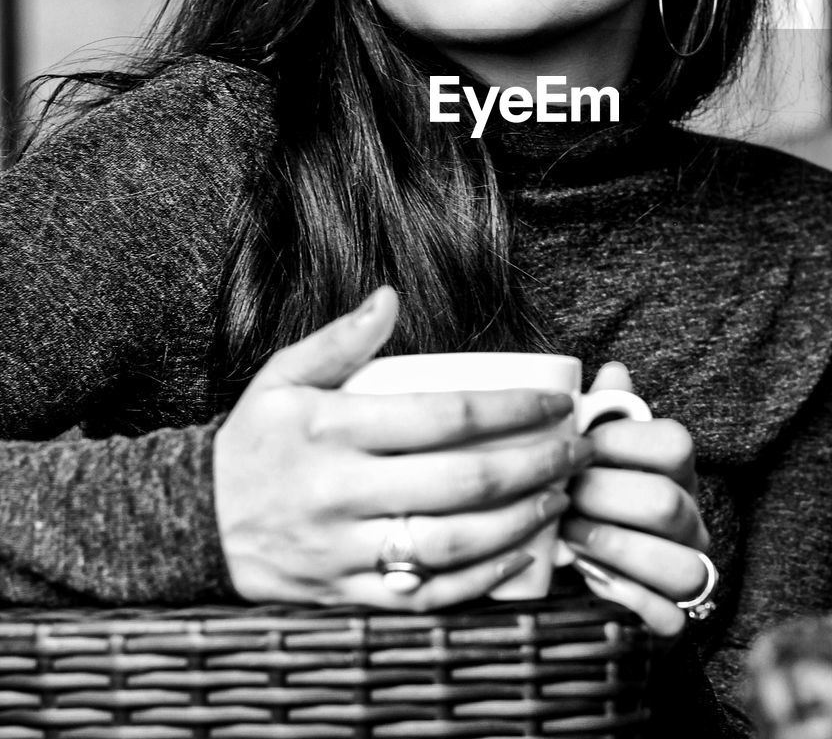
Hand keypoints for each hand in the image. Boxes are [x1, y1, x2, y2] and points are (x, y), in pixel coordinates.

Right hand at [214, 287, 592, 608]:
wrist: (195, 522)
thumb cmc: (256, 442)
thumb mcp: (282, 377)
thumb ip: (339, 339)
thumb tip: (390, 296)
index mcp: (331, 429)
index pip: (444, 417)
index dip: (512, 410)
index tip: (555, 404)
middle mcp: (340, 492)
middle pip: (461, 482)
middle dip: (536, 465)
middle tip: (576, 452)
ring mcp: (343, 551)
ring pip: (452, 544)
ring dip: (520, 523)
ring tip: (559, 499)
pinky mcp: (345, 595)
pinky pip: (424, 595)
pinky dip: (480, 581)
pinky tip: (519, 557)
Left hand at [561, 361, 711, 636]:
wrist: (585, 552)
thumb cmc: (592, 483)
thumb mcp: (595, 444)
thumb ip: (603, 408)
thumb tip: (614, 371)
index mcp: (677, 467)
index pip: (674, 444)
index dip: (618, 442)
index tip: (575, 445)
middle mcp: (692, 515)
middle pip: (666, 504)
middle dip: (603, 498)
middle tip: (562, 496)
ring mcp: (688, 565)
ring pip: (680, 566)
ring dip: (614, 550)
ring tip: (570, 537)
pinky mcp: (673, 613)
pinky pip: (670, 618)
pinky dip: (630, 601)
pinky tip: (593, 579)